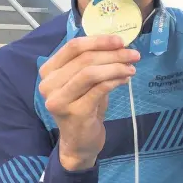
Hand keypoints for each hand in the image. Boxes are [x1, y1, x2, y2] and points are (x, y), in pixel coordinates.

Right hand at [38, 35, 139, 169]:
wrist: (80, 141)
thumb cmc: (84, 107)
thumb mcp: (84, 82)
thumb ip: (93, 63)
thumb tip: (118, 45)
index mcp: (49, 71)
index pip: (73, 46)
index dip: (99, 41)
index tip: (121, 41)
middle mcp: (49, 84)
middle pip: (84, 59)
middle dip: (113, 54)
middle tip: (134, 55)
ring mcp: (59, 100)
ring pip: (90, 72)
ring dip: (116, 67)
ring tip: (132, 67)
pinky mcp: (74, 112)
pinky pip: (99, 89)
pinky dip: (115, 80)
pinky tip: (126, 79)